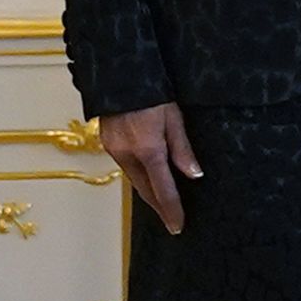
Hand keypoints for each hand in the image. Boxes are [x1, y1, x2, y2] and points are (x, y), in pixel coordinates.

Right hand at [100, 101, 197, 232]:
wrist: (119, 73)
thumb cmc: (151, 90)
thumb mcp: (174, 117)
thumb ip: (183, 149)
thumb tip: (194, 175)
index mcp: (148, 149)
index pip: (163, 189)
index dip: (172, 210)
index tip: (177, 226)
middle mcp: (128, 154)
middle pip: (146, 191)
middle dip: (159, 208)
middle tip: (171, 221)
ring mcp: (114, 149)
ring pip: (134, 180)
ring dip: (148, 193)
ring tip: (162, 204)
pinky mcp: (107, 142)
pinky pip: (125, 167)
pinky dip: (138, 176)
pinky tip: (146, 178)